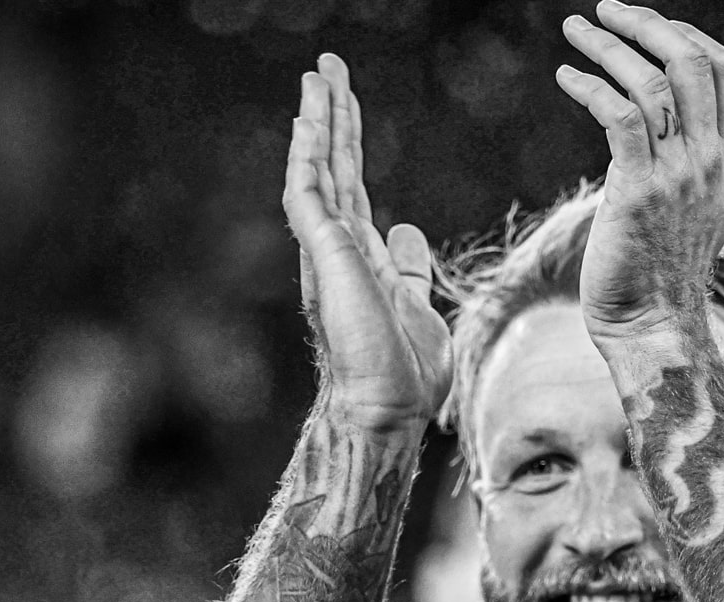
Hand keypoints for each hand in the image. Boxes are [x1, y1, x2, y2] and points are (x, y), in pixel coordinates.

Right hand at [284, 55, 450, 430]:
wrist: (386, 410)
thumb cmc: (402, 374)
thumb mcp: (416, 305)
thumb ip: (406, 267)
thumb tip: (405, 233)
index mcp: (360, 256)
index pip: (352, 185)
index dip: (348, 142)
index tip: (343, 104)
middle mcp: (338, 248)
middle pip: (334, 167)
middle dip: (331, 116)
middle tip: (325, 68)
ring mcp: (328, 253)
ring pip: (317, 173)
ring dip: (317, 124)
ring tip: (315, 79)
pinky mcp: (326, 258)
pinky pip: (310, 196)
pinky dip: (307, 158)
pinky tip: (308, 124)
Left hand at [555, 3, 723, 343]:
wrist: (655, 329)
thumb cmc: (661, 278)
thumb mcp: (695, 214)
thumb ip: (691, 171)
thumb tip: (667, 142)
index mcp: (723, 160)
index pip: (723, 70)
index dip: (685, 34)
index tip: (645, 25)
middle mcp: (708, 161)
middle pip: (692, 62)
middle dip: (647, 23)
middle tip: (606, 9)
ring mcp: (677, 176)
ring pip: (653, 83)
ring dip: (608, 47)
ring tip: (574, 29)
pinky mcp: (638, 193)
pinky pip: (620, 117)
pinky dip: (591, 86)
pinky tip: (566, 78)